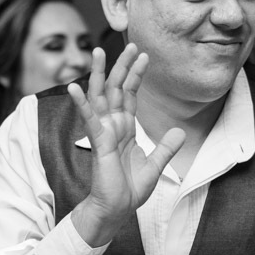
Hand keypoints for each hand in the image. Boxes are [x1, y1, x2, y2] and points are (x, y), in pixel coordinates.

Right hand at [67, 44, 186, 245]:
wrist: (115, 211)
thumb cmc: (128, 192)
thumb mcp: (155, 167)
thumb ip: (165, 148)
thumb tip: (179, 131)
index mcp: (125, 129)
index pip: (131, 96)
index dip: (137, 76)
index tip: (144, 56)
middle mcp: (113, 126)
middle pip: (117, 89)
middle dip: (123, 66)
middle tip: (130, 43)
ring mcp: (104, 132)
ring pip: (101, 97)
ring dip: (100, 74)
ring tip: (98, 52)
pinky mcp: (98, 142)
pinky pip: (89, 118)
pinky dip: (82, 102)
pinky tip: (75, 86)